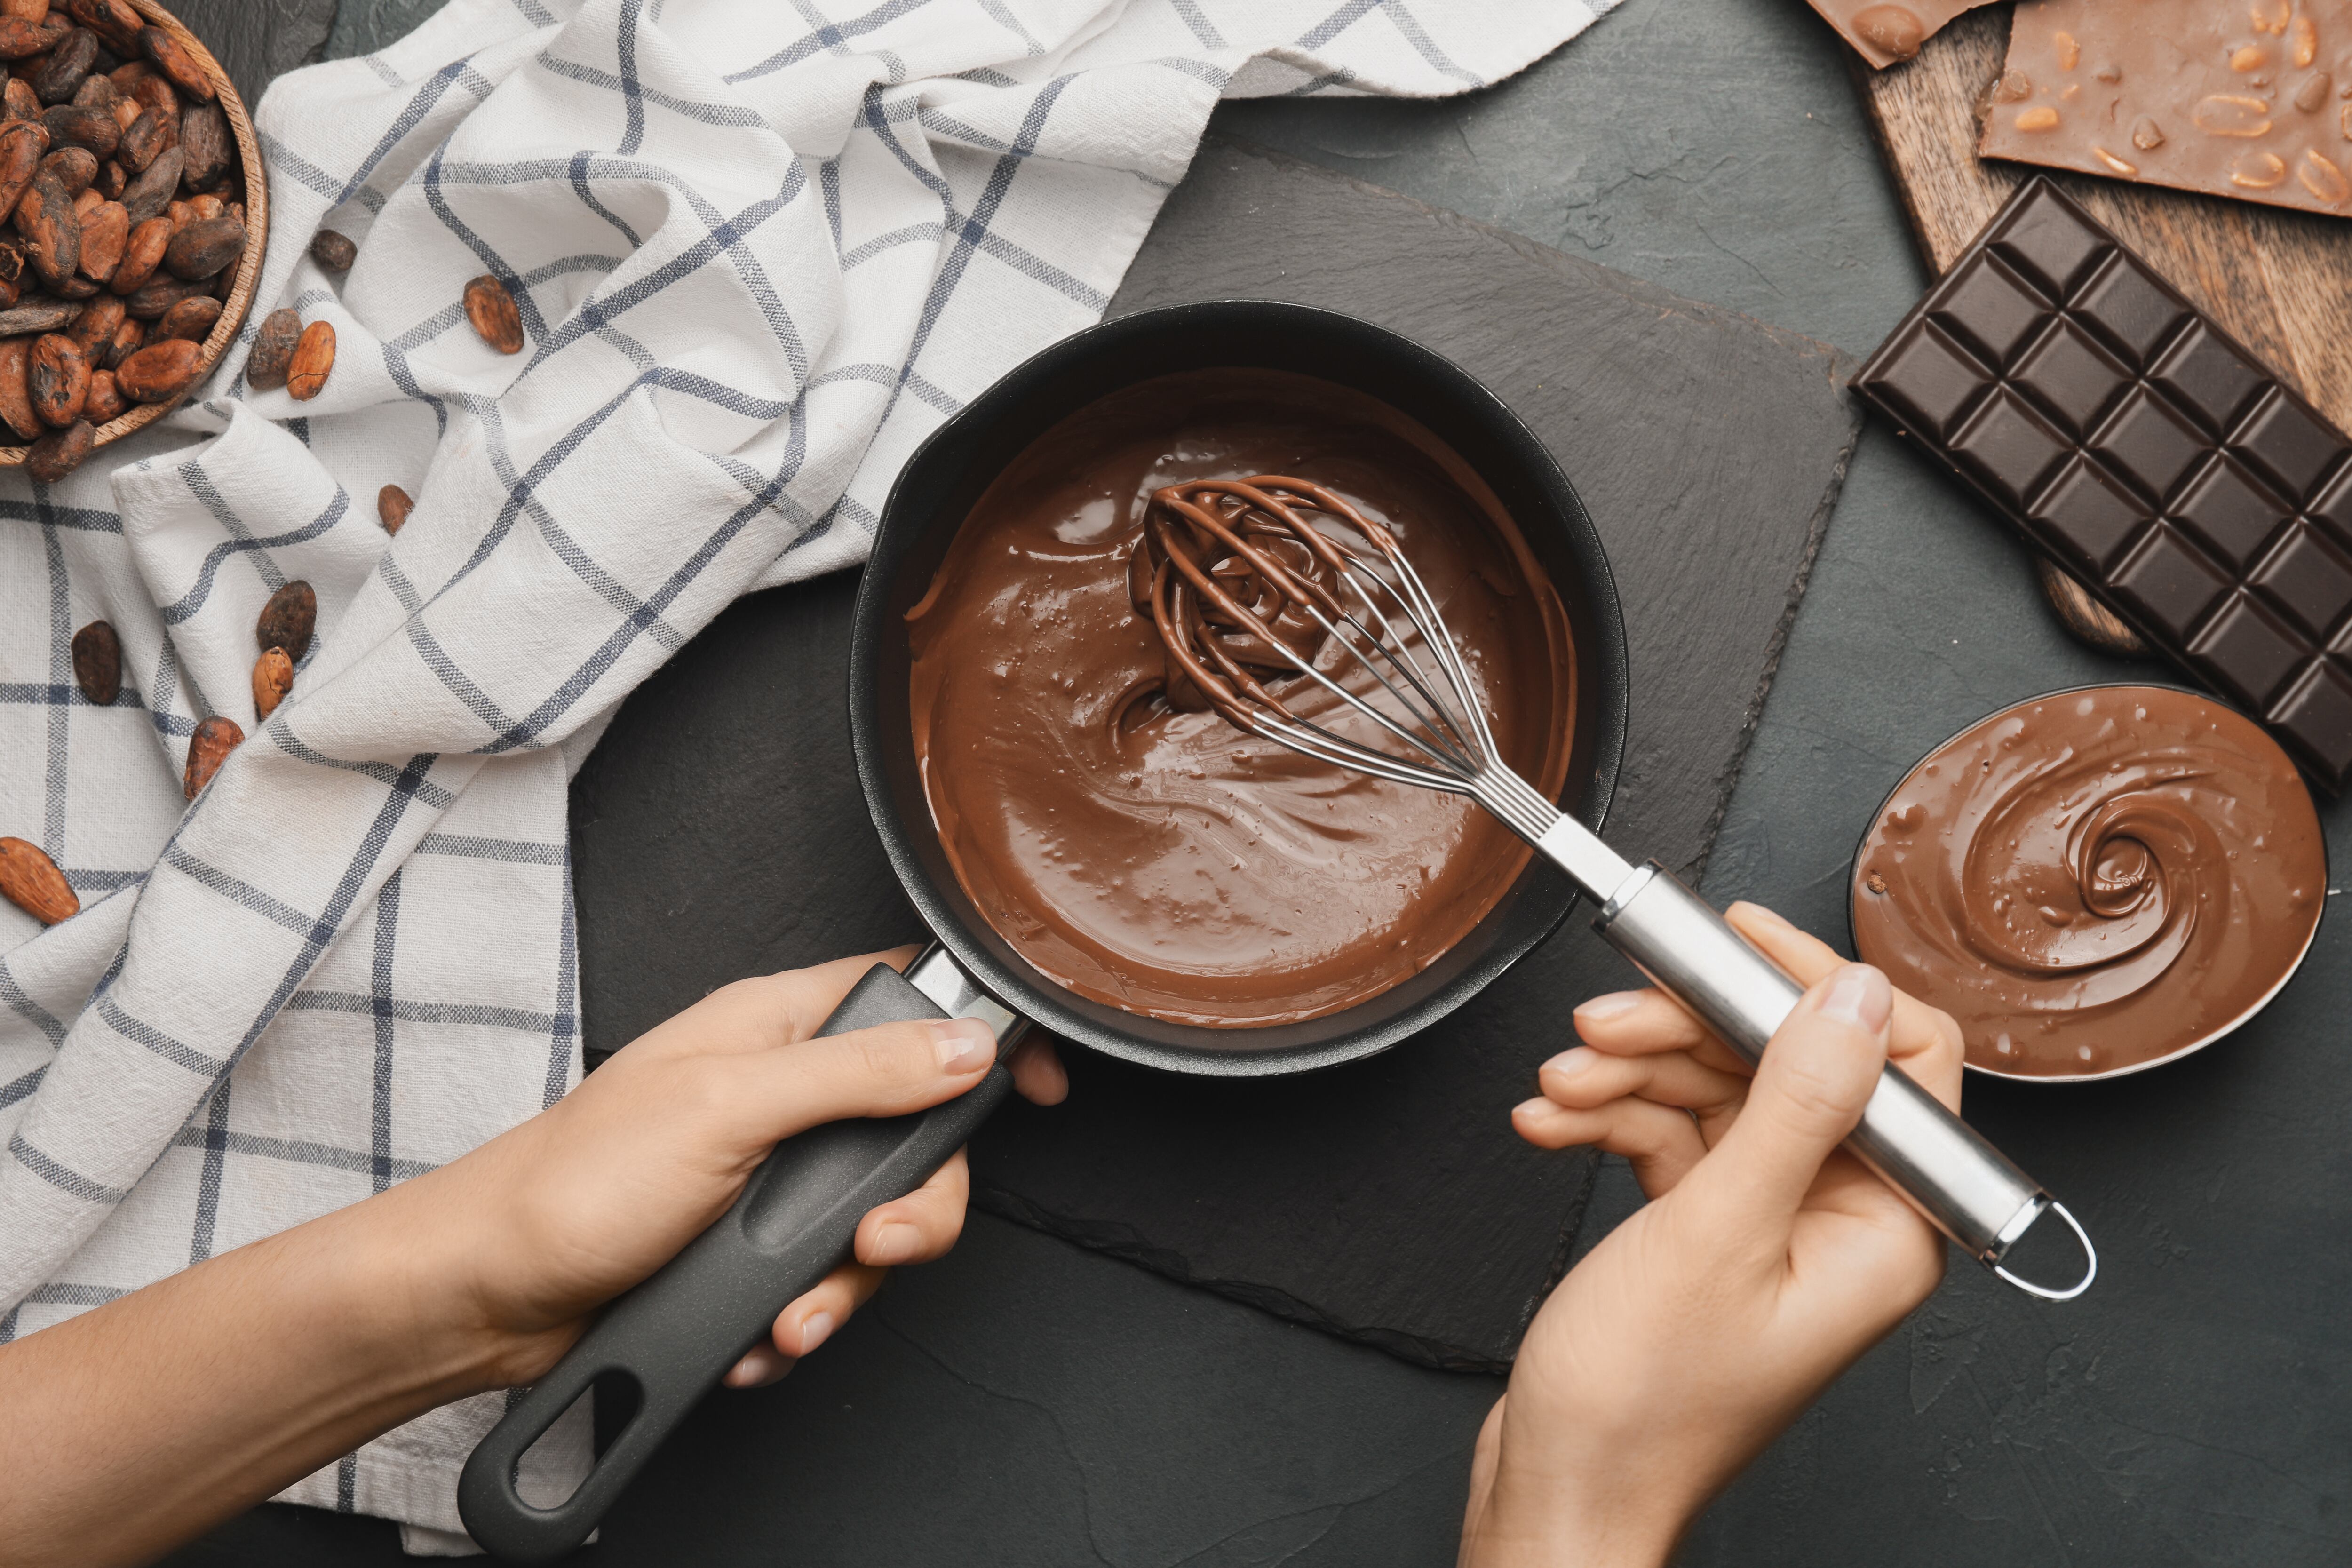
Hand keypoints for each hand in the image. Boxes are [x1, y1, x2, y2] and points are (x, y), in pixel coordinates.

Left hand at [389, 947, 1066, 1389]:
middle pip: (915, 1135)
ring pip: (876, 1221)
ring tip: (791, 1318)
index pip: (909, 995)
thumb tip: (964, 1047)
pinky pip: (825, 1280)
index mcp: (776, 1025)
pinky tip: (758, 1334)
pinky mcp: (750, 1246)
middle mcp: (782, 1092)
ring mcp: (770, 1173)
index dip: (979, 1031)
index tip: (1032, 1084)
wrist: (489, 1296)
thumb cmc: (574, 1184)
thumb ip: (856, 1074)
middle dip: (909, 1211)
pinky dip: (802, 1316)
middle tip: (870, 1245)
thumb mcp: (730, 1107)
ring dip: (846, 1284)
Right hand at [1459, 904, 1960, 1567]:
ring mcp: (1774, 1225)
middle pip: (1784, 1065)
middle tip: (1604, 1021)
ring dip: (1628, 1076)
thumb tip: (1855, 997)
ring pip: (1716, 1093)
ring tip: (1562, 1086)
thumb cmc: (1642, 1407)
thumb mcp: (1717, 1232)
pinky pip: (1671, 1137)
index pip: (1895, 1059)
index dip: (1814, 987)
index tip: (1734, 938)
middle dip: (1684, 1034)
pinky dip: (1610, 1119)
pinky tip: (1553, 1122)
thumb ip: (1794, 1104)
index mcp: (1888, 1228)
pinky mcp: (1709, 1233)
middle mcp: (1843, 1220)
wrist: (1562, 1493)